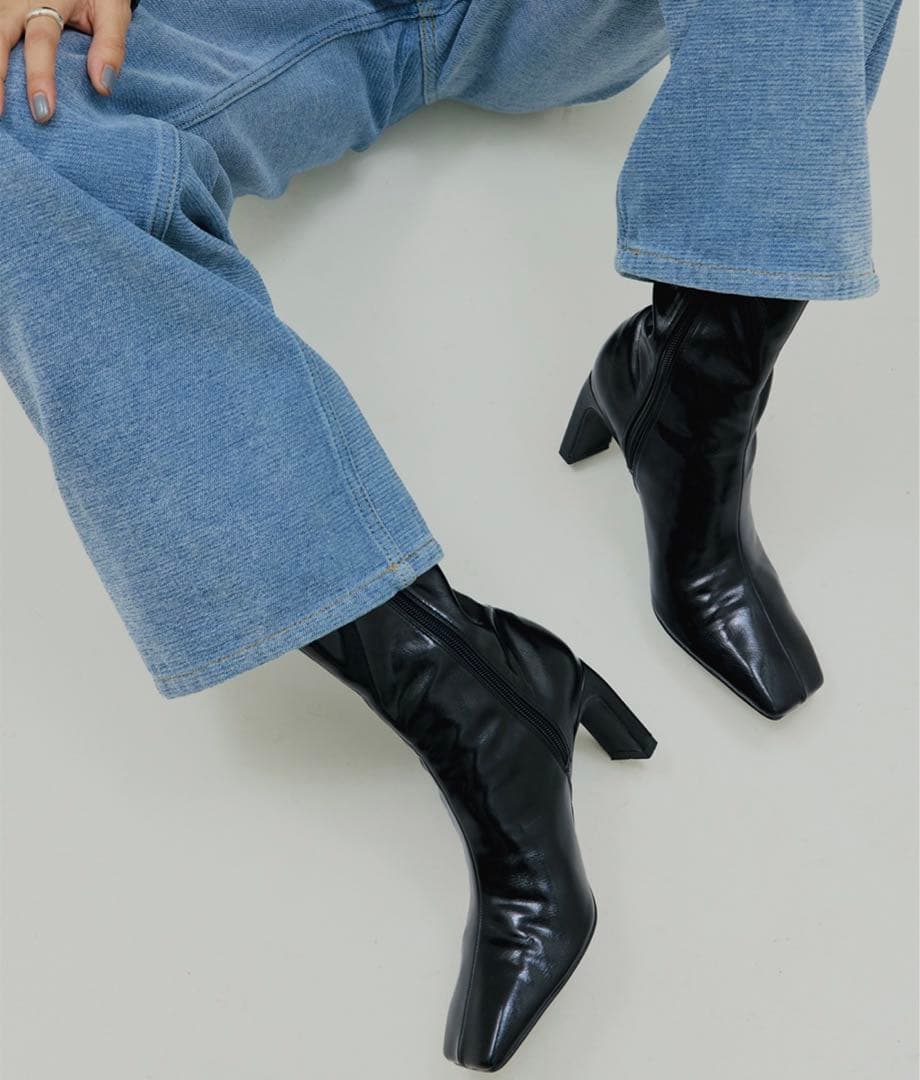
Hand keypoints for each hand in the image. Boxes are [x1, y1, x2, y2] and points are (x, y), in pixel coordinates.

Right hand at [0, 0, 133, 121]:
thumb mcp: (112, 12)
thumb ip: (110, 46)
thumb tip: (102, 86)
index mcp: (49, 0)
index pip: (41, 41)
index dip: (40, 76)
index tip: (44, 110)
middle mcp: (20, 1)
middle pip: (0, 36)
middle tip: (0, 112)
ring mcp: (5, 3)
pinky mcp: (1, 8)